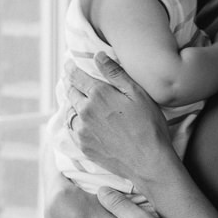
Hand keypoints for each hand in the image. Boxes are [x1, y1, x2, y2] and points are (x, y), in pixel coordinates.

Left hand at [63, 53, 177, 184]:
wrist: (148, 161)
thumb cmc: (149, 125)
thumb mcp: (137, 93)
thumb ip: (115, 73)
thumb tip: (97, 56)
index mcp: (98, 94)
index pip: (77, 76)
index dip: (71, 68)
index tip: (68, 64)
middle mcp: (85, 111)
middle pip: (71, 92)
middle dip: (70, 83)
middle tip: (70, 79)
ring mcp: (82, 130)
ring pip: (69, 111)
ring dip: (71, 103)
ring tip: (74, 98)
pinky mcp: (83, 146)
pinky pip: (72, 129)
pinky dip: (73, 121)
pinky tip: (78, 120)